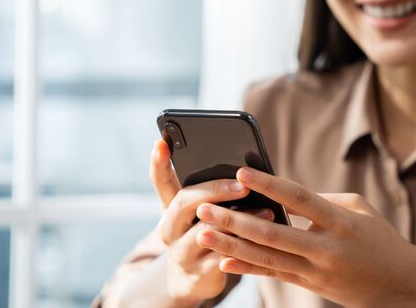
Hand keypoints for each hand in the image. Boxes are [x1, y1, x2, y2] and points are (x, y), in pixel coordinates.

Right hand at [149, 141, 272, 305]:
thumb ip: (208, 193)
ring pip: (207, 232)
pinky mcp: (200, 274)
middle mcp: (169, 229)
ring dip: (239, 220)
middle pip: (184, 202)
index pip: (160, 181)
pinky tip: (264, 240)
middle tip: (241, 185)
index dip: (158, 163)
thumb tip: (242, 168)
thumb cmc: (198, 235)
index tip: (161, 142)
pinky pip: (224, 258)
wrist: (188, 280)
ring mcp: (181, 252)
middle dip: (214, 190)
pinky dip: (245, 247)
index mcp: (169, 208)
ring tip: (266, 210)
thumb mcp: (195, 214)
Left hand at [195, 167, 415, 307]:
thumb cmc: (377, 238)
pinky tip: (222, 263)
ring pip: (266, 258)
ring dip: (231, 246)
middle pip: (272, 233)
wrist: (398, 285)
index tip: (241, 172)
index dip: (269, 185)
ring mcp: (314, 271)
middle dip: (234, 221)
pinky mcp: (307, 284)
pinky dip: (246, 269)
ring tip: (203, 234)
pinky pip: (272, 275)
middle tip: (204, 208)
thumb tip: (280, 193)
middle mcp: (324, 249)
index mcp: (340, 223)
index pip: (299, 199)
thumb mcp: (356, 209)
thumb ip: (318, 200)